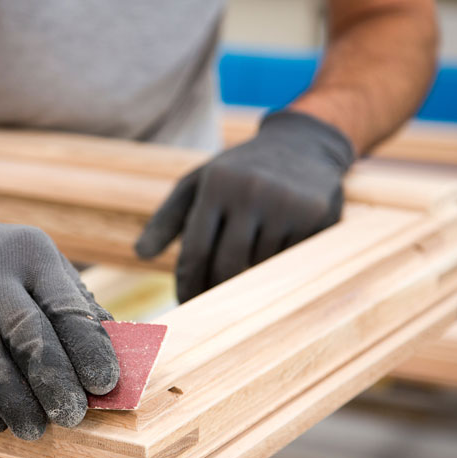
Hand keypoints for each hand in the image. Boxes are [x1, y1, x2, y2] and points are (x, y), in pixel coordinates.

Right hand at [0, 189, 118, 439]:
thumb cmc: (6, 264)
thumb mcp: (42, 267)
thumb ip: (77, 306)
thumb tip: (119, 358)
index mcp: (33, 254)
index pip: (64, 303)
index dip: (87, 346)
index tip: (105, 384)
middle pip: (25, 330)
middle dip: (52, 378)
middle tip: (72, 417)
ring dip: (12, 398)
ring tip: (34, 429)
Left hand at [136, 110, 354, 302]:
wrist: (302, 145)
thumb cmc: (236, 173)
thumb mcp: (197, 184)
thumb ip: (166, 219)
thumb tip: (140, 254)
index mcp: (216, 185)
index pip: (195, 251)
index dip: (188, 286)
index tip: (184, 305)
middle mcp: (251, 191)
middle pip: (227, 267)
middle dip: (215, 295)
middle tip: (208, 312)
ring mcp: (286, 204)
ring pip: (259, 270)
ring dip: (246, 286)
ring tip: (238, 291)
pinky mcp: (316, 216)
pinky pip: (289, 263)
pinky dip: (276, 273)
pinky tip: (271, 270)